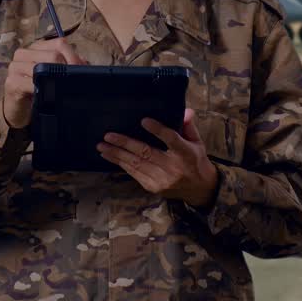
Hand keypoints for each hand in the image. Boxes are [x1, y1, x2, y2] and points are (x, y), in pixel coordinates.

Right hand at [2, 37, 86, 128]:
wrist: (18, 111)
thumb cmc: (39, 91)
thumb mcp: (55, 76)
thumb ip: (69, 67)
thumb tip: (85, 64)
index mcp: (37, 47)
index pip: (59, 43)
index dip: (73, 56)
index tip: (83, 71)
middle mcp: (24, 53)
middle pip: (53, 55)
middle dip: (68, 69)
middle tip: (78, 83)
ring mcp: (15, 66)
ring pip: (42, 67)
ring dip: (58, 80)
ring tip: (66, 90)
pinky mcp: (11, 82)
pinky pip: (31, 83)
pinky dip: (44, 90)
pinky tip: (50, 96)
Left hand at [97, 108, 218, 208]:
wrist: (200, 190)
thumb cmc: (196, 160)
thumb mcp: (197, 142)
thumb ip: (188, 126)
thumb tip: (185, 110)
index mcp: (185, 153)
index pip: (171, 139)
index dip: (158, 130)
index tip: (144, 121)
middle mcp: (173, 167)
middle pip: (146, 153)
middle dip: (125, 144)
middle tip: (108, 135)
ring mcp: (162, 179)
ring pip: (136, 164)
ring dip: (117, 155)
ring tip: (102, 146)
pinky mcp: (153, 187)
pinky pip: (134, 174)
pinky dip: (121, 164)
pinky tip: (110, 156)